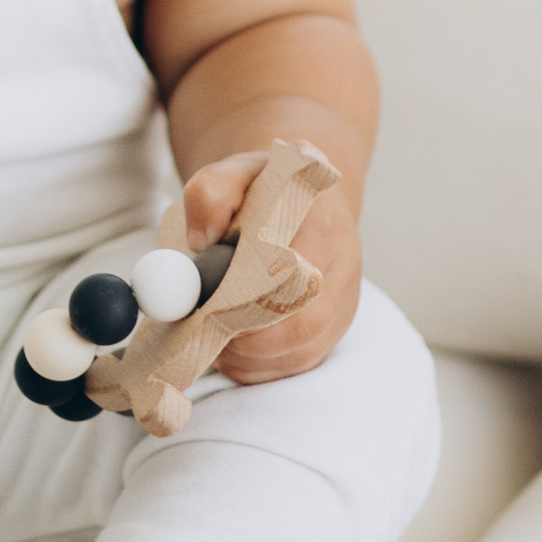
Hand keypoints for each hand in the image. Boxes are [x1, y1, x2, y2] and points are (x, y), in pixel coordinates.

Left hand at [170, 151, 362, 380]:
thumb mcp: (232, 173)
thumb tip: (200, 240)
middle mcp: (342, 279)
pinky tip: (227, 336)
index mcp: (327, 232)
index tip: (208, 303)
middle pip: (300, 332)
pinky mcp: (324, 337)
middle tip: (200, 324)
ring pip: (292, 357)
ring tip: (209, 323)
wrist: (296, 201)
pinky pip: (286, 368)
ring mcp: (337, 314)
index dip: (249, 304)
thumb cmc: (261, 188)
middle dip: (243, 337)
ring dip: (243, 353)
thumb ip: (211, 192)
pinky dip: (250, 364)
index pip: (297, 286)